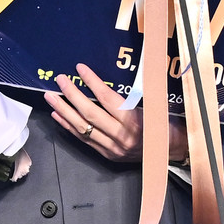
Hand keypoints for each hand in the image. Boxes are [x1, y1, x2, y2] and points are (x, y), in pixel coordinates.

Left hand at [44, 63, 187, 162]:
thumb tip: (109, 78)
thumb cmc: (164, 124)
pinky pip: (83, 139)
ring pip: (83, 128)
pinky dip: (69, 126)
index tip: (80, 68)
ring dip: (64, 111)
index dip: (92, 82)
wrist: (172, 151)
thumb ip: (132, 96)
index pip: (107, 98)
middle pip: (90, 113)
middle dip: (72, 95)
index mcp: (134, 121)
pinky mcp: (107, 155)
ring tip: (51, 97)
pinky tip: (58, 115)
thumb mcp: (154, 106)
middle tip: (60, 80)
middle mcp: (121, 136)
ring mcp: (112, 147)